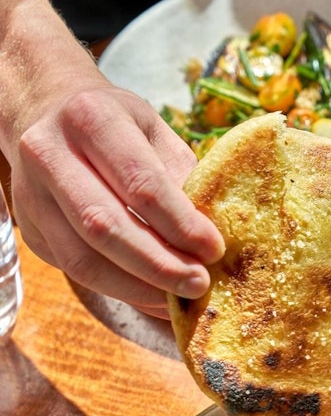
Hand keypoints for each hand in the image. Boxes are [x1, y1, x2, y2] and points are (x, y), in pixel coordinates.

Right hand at [10, 83, 223, 317]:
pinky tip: (155, 299)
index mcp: (91, 118)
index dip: (180, 224)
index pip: (140, 183)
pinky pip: (77, 273)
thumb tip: (211, 238)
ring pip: (84, 260)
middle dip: (160, 265)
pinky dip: (122, 292)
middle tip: (200, 285)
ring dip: (138, 288)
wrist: (48, 114)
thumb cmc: (119, 128)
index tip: (214, 250)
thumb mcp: (155, 133)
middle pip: (105, 226)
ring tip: (179, 300)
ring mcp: (31, 196)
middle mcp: (48, 153)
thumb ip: (181, 179)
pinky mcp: (31, 232)